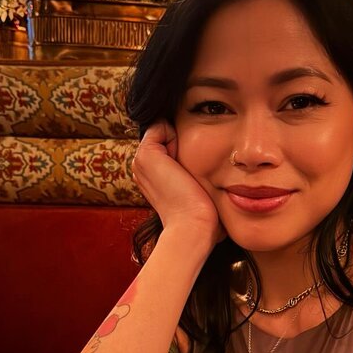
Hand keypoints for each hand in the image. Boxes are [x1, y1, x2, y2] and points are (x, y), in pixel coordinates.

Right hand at [132, 120, 223, 245]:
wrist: (192, 226)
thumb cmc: (200, 215)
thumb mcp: (196, 188)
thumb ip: (193, 171)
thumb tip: (212, 157)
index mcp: (151, 176)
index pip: (168, 144)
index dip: (185, 148)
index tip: (193, 172)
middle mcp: (142, 167)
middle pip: (167, 135)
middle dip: (182, 144)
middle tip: (188, 174)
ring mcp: (141, 160)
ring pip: (166, 130)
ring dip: (182, 142)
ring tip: (185, 172)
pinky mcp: (146, 154)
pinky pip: (162, 125)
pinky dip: (177, 136)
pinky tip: (181, 164)